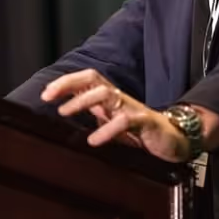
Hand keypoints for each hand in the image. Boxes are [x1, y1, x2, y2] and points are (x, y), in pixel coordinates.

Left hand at [38, 69, 203, 161]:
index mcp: (110, 97)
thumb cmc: (139, 131)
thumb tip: (63, 117)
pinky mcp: (145, 121)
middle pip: (92, 79)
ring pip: (105, 94)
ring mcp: (132, 107)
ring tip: (64, 112)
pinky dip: (106, 130)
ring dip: (82, 101)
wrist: (173, 140)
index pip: (85, 79)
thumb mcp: (111, 122)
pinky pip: (124, 121)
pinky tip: (93, 140)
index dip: (65, 83)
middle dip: (68, 83)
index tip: (45, 94)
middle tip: (48, 97)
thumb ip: (93, 116)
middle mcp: (118, 97)